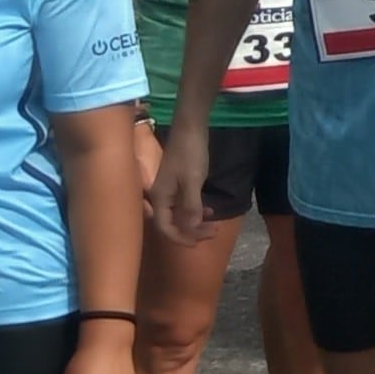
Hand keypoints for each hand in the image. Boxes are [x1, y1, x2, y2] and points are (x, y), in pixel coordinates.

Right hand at [146, 125, 211, 244]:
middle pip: (173, 223)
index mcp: (159, 198)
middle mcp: (161, 196)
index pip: (164, 227)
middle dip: (192, 231)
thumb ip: (191, 205)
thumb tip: (191, 228)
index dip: (179, 238)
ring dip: (196, 222)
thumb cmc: (190, 154)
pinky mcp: (179, 184)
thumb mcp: (192, 181)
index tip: (196, 244)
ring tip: (215, 226)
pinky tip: (210, 212)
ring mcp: (170, 190)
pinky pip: (185, 204)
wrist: (191, 129)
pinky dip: (197, 210)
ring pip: (181, 214)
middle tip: (213, 233)